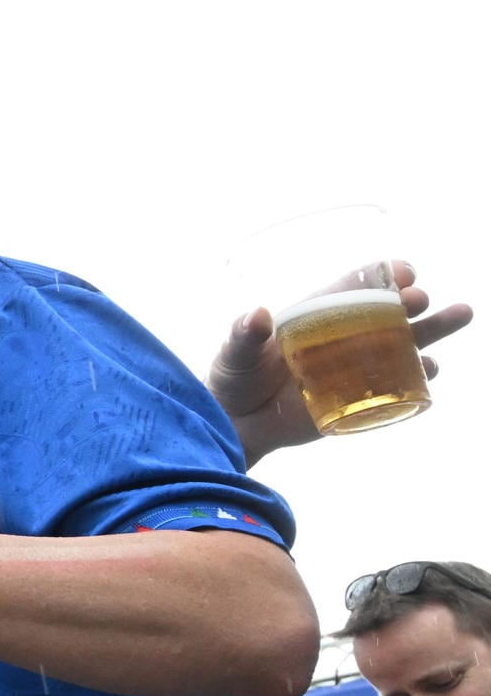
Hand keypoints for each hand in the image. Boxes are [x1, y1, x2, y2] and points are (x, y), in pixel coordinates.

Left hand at [214, 258, 469, 464]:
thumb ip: (243, 336)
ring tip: (461, 314)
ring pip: (407, 342)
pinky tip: (431, 369)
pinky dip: (420, 375)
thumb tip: (256, 315)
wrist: (239, 423)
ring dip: (435, 329)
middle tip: (421, 299)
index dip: (384, 274)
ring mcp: (358, 365)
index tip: (403, 272)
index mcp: (318, 313)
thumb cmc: (235, 379)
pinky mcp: (364, 396)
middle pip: (391, 311)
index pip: (358, 285)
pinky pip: (401, 382)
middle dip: (411, 300)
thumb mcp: (235, 355)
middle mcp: (346, 335)